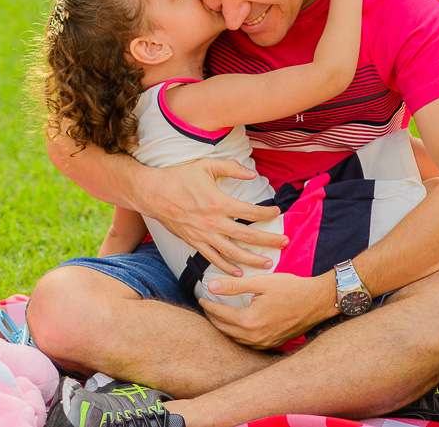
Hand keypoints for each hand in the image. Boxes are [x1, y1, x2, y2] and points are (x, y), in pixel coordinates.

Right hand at [142, 160, 283, 275]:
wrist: (153, 193)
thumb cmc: (179, 177)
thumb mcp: (206, 166)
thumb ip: (231, 168)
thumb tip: (253, 173)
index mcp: (219, 203)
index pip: (251, 212)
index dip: (268, 214)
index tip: (277, 213)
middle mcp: (213, 222)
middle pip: (248, 236)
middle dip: (269, 241)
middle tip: (285, 243)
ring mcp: (204, 235)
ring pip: (233, 253)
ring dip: (253, 260)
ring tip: (268, 263)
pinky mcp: (194, 242)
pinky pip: (213, 258)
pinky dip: (227, 267)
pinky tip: (239, 272)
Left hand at [199, 273, 331, 349]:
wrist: (317, 301)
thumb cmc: (291, 288)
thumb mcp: (261, 282)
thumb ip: (234, 285)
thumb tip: (211, 286)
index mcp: (250, 321)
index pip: (220, 315)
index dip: (208, 306)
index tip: (201, 298)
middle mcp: (255, 337)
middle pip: (225, 329)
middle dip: (213, 318)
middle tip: (206, 308)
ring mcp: (265, 343)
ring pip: (235, 339)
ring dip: (224, 328)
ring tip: (217, 317)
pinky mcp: (273, 345)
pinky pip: (248, 343)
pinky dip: (238, 335)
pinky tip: (236, 327)